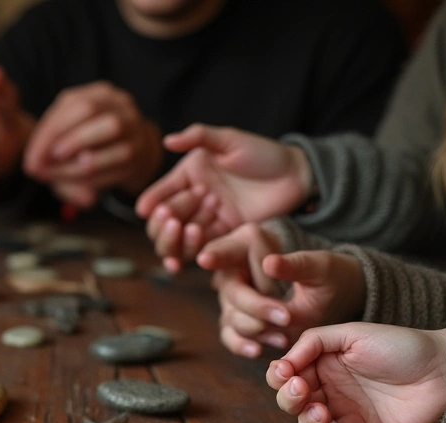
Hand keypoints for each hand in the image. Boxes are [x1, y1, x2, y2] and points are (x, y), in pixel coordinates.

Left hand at [23, 81, 161, 207]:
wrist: (137, 152)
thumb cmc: (92, 143)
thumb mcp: (70, 133)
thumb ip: (50, 142)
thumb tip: (35, 167)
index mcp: (99, 93)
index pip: (71, 103)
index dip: (46, 133)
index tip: (30, 160)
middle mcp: (120, 103)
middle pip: (89, 109)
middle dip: (59, 141)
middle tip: (40, 167)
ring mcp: (134, 126)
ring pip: (108, 130)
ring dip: (76, 156)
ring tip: (54, 175)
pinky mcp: (139, 154)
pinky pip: (116, 160)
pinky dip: (90, 174)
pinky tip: (73, 183)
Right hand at [136, 124, 313, 271]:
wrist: (298, 177)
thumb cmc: (265, 154)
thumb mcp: (231, 140)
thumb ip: (199, 136)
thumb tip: (166, 140)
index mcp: (191, 175)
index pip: (162, 191)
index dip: (151, 202)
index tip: (147, 210)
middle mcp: (194, 198)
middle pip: (163, 220)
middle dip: (161, 223)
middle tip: (173, 220)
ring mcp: (207, 219)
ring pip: (177, 238)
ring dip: (172, 241)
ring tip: (185, 232)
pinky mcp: (223, 236)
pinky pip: (198, 249)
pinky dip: (187, 255)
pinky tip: (181, 262)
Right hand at [197, 224, 364, 357]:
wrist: (331, 295)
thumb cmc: (327, 274)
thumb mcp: (321, 266)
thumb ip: (297, 265)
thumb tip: (268, 264)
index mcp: (249, 243)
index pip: (226, 249)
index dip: (216, 255)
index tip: (206, 260)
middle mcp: (233, 269)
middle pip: (232, 292)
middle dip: (257, 307)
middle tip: (287, 316)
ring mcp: (231, 296)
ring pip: (231, 316)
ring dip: (257, 328)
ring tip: (285, 335)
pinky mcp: (235, 319)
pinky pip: (229, 334)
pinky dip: (241, 344)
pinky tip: (258, 349)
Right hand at [267, 323, 445, 422]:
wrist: (443, 370)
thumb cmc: (399, 347)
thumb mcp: (352, 334)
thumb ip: (312, 341)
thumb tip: (282, 362)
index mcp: (322, 373)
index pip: (286, 381)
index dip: (279, 380)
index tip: (288, 374)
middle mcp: (330, 399)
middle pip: (293, 411)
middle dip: (292, 405)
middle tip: (307, 396)